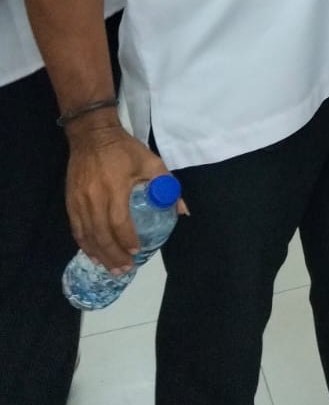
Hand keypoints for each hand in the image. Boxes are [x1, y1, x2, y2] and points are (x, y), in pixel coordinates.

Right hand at [66, 121, 175, 272]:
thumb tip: (182, 211)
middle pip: (102, 233)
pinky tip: (94, 255)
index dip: (127, 239)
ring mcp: (80, 200)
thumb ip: (167, 185)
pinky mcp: (70, 201)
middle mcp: (94, 197)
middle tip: (125, 269)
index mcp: (116, 186)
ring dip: (100, 254)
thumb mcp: (151, 162)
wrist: (92, 135)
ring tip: (112, 269)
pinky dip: (85, 245)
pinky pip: (77, 229)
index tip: (137, 251)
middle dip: (114, 255)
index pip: (119, 220)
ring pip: (88, 235)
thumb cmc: (125, 149)